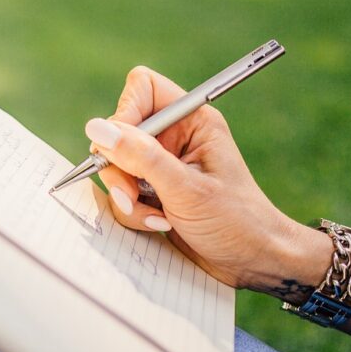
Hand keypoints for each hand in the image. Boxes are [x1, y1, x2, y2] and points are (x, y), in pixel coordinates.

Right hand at [84, 66, 329, 293]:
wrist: (254, 263)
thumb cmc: (236, 221)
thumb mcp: (186, 188)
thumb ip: (140, 157)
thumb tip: (97, 129)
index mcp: (192, 121)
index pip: (142, 88)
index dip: (125, 113)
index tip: (121, 146)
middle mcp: (175, 138)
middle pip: (119, 132)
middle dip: (120, 168)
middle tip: (133, 194)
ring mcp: (162, 166)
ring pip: (116, 167)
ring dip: (127, 197)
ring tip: (155, 217)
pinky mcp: (153, 192)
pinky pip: (122, 193)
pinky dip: (133, 212)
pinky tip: (160, 224)